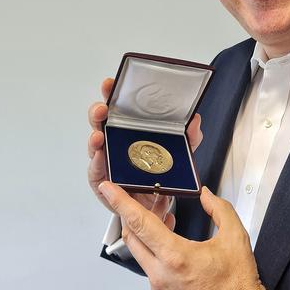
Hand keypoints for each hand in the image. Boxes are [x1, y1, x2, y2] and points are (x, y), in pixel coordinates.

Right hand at [87, 77, 203, 228]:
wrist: (153, 206)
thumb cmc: (158, 175)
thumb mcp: (178, 154)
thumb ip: (189, 138)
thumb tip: (195, 121)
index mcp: (129, 129)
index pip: (118, 107)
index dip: (113, 94)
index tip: (112, 84)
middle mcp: (114, 141)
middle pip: (100, 121)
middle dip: (98, 112)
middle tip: (103, 109)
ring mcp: (106, 159)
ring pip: (94, 144)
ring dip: (95, 138)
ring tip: (99, 135)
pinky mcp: (101, 178)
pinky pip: (96, 170)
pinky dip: (97, 163)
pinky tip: (100, 157)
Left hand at [97, 182, 265, 289]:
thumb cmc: (238, 287)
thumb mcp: (235, 238)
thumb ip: (219, 209)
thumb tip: (206, 195)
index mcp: (176, 257)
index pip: (139, 223)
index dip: (121, 203)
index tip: (108, 189)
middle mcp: (161, 274)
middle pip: (131, 237)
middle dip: (132, 214)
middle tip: (144, 199)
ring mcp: (159, 287)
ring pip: (139, 252)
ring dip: (144, 232)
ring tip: (162, 217)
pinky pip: (149, 266)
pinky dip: (153, 249)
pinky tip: (168, 240)